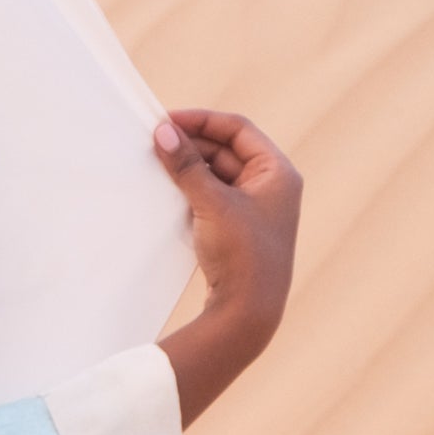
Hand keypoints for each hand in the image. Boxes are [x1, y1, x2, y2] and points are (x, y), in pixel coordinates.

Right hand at [151, 110, 301, 425]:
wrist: (248, 313)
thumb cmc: (242, 255)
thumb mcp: (212, 203)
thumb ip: (187, 166)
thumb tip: (163, 132)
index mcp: (278, 172)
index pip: (237, 129)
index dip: (202, 121)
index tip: (166, 121)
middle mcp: (271, 186)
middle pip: (226, 150)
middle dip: (191, 145)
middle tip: (155, 143)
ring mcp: (255, 209)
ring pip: (217, 174)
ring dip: (189, 168)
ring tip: (158, 164)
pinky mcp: (237, 230)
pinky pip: (212, 197)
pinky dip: (191, 190)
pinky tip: (169, 192)